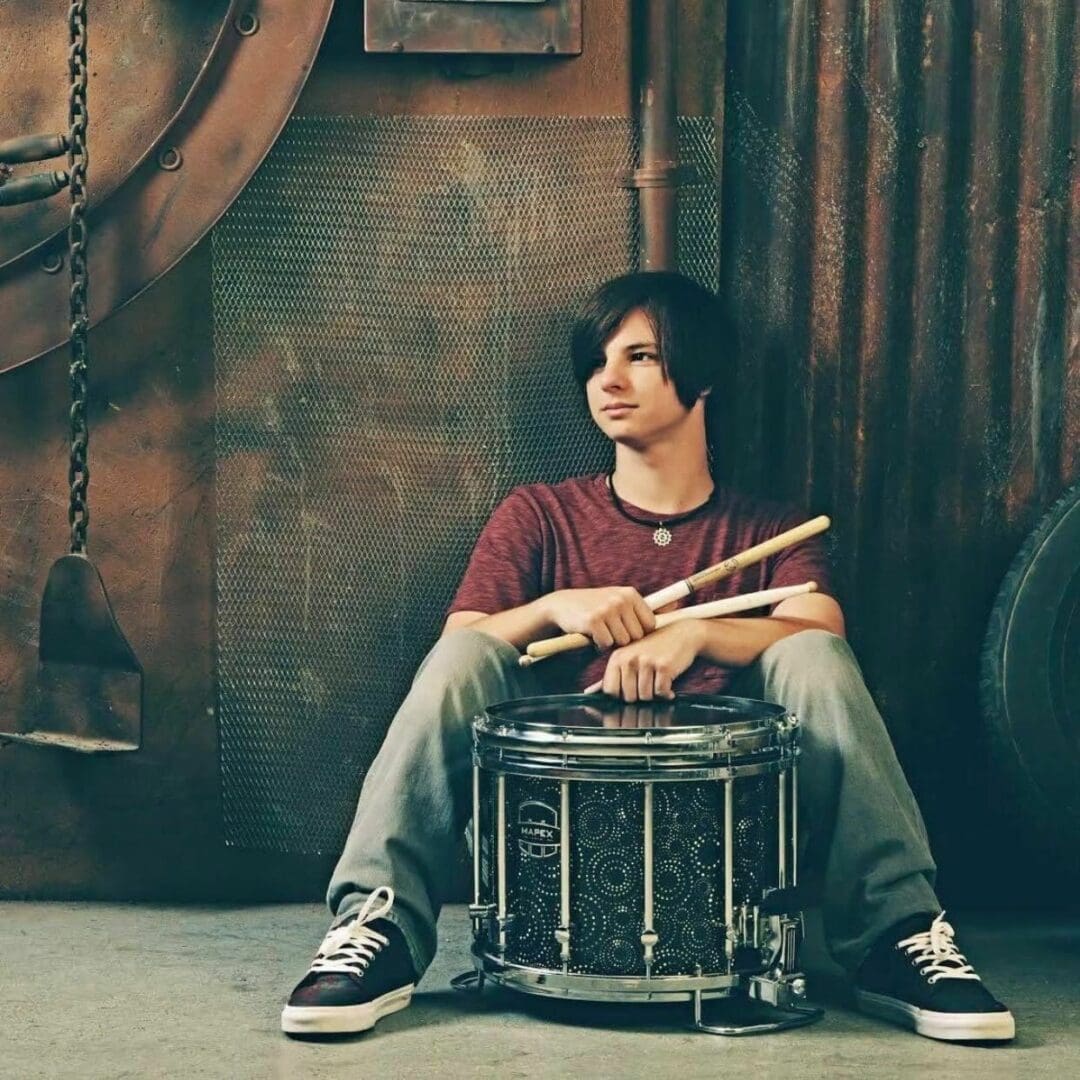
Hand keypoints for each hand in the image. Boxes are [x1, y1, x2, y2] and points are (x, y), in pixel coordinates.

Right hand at [542, 587, 656, 648]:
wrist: (562, 605)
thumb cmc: (595, 606)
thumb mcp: (620, 601)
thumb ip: (645, 607)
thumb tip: (676, 606)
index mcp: (630, 594)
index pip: (650, 624)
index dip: (638, 633)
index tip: (625, 630)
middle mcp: (621, 599)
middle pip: (637, 636)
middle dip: (624, 639)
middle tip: (610, 631)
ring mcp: (607, 609)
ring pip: (622, 642)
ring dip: (611, 642)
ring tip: (601, 631)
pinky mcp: (594, 621)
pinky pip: (606, 644)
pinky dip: (598, 644)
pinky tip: (591, 634)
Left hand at [587, 621, 702, 701]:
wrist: (682, 634)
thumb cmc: (655, 647)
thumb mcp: (631, 656)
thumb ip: (612, 675)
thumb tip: (590, 693)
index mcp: (617, 657)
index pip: (610, 691)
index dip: (622, 695)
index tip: (632, 688)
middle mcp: (630, 658)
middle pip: (629, 697)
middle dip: (640, 696)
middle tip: (649, 683)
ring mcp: (647, 662)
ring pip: (646, 697)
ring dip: (655, 694)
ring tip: (658, 681)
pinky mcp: (664, 666)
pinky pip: (661, 693)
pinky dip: (667, 693)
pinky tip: (669, 684)